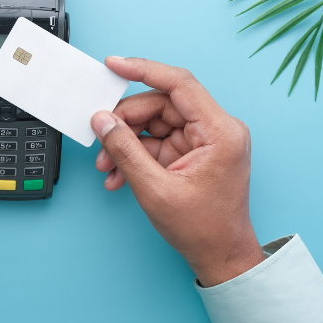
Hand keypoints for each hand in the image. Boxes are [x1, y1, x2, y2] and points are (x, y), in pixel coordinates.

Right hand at [91, 58, 263, 286]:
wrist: (221, 257)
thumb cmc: (203, 229)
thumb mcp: (155, 189)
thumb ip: (125, 150)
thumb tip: (103, 121)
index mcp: (220, 132)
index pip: (179, 84)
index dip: (143, 70)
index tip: (114, 65)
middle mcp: (216, 130)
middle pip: (161, 105)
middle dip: (126, 123)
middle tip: (101, 140)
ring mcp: (204, 141)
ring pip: (155, 124)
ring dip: (126, 143)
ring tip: (107, 167)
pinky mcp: (193, 153)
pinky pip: (157, 142)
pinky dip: (136, 156)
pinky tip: (119, 175)